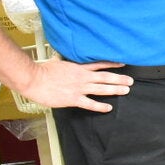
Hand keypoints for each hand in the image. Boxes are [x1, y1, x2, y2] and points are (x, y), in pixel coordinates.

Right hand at [19, 60, 133, 112]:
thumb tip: (64, 56)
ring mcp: (79, 88)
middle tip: (131, 81)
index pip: (99, 64)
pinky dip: (100, 106)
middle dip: (119, 79)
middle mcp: (82, 77)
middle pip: (105, 77)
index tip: (122, 64)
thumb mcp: (57, 61)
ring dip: (115, 89)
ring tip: (126, 90)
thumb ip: (65, 60)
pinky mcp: (73, 99)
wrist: (33, 79)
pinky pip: (90, 103)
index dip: (112, 64)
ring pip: (101, 88)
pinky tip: (109, 108)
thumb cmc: (42, 70)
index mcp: (78, 67)